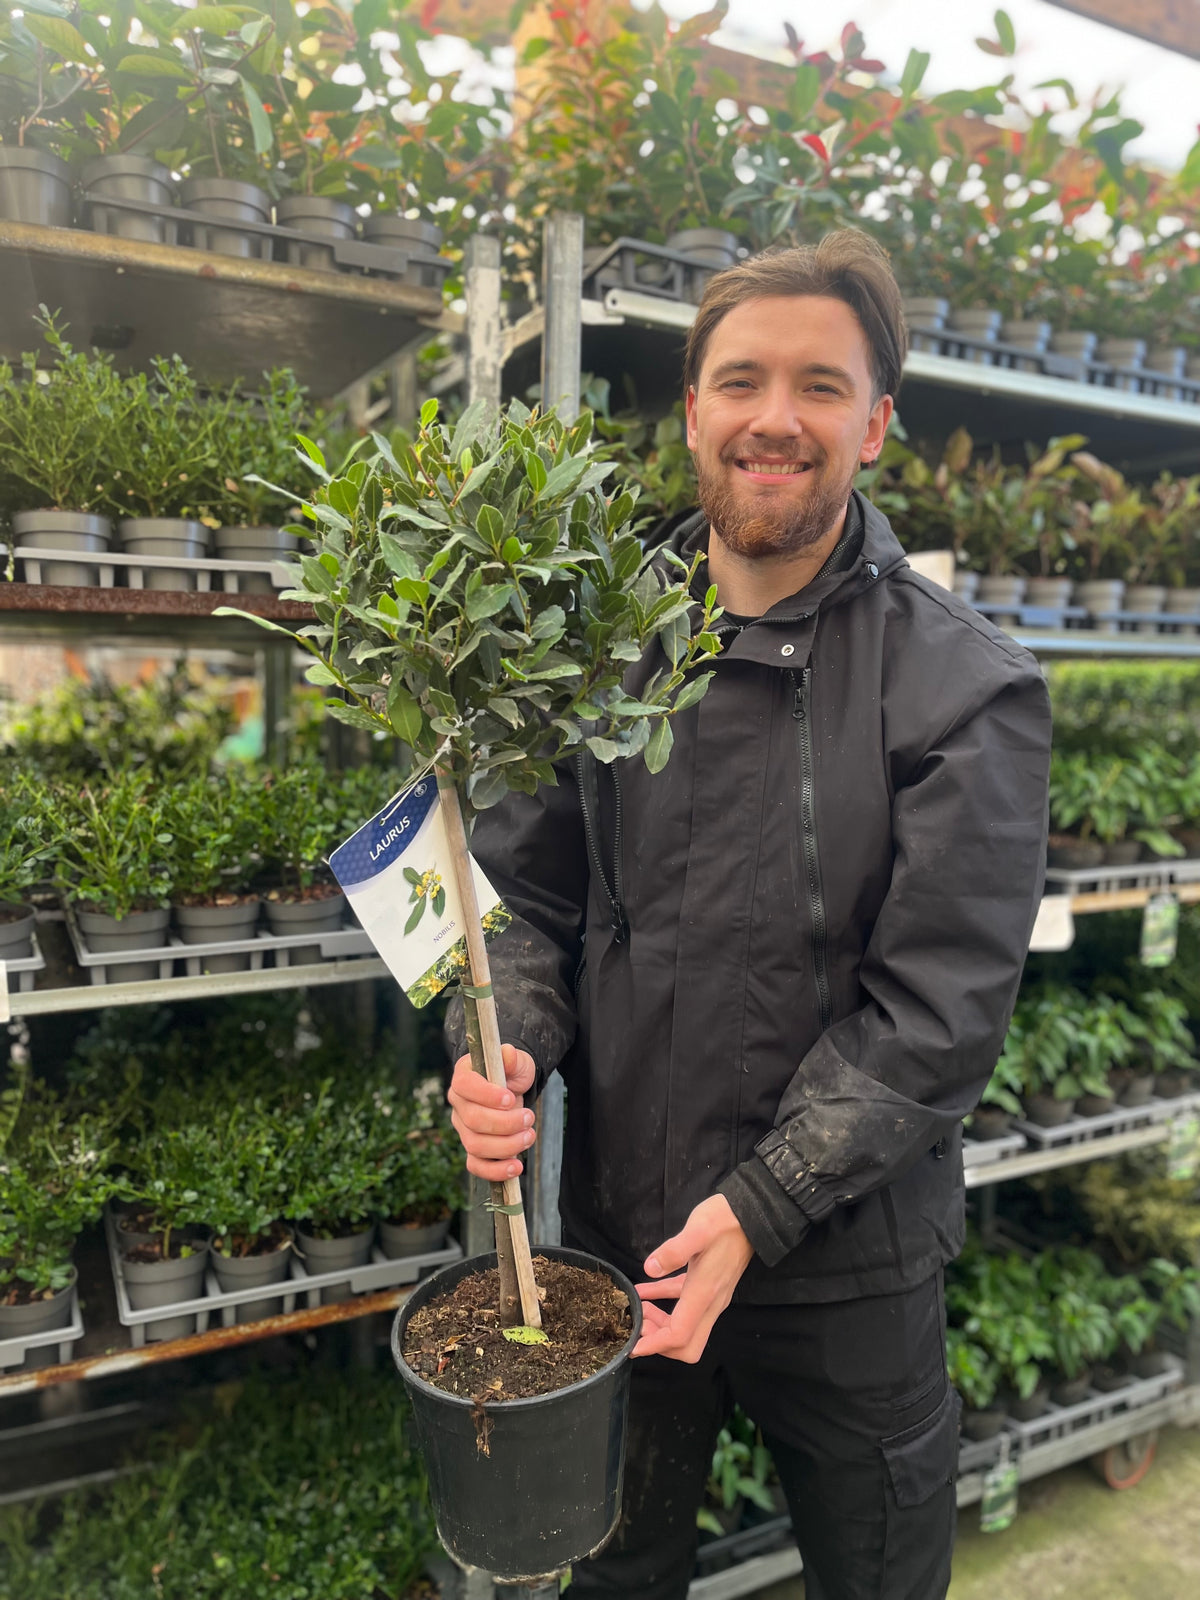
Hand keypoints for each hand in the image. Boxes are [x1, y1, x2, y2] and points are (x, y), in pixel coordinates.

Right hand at [447, 1045, 537, 1181]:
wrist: (513, 1091)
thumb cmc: (511, 1073)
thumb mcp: (517, 1061)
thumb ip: (512, 1058)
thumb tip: (507, 1053)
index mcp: (463, 1076)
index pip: (465, 1086)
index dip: (486, 1095)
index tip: (511, 1099)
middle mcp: (458, 1104)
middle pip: (473, 1121)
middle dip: (505, 1124)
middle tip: (529, 1118)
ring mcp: (463, 1129)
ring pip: (476, 1146)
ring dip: (507, 1146)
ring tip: (529, 1136)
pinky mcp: (473, 1149)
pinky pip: (477, 1166)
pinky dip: (496, 1171)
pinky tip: (516, 1167)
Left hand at [632, 1195, 754, 1362]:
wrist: (751, 1213)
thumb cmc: (724, 1220)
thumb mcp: (697, 1230)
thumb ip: (674, 1250)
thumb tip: (650, 1268)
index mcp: (704, 1294)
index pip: (680, 1335)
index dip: (655, 1345)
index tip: (633, 1347)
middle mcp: (710, 1302)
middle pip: (686, 1343)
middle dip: (660, 1343)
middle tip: (636, 1325)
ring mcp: (711, 1295)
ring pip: (685, 1326)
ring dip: (660, 1325)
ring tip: (636, 1310)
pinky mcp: (708, 1284)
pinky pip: (682, 1302)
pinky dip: (663, 1303)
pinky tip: (644, 1291)